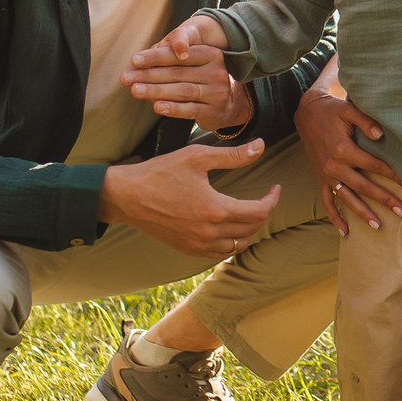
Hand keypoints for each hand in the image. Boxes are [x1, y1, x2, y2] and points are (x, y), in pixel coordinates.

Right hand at [98, 140, 279, 258]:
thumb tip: (261, 147)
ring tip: (250, 212)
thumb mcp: (197, 157)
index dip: (272, 199)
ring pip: (238, 245)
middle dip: (264, 212)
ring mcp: (198, 245)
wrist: (127, 196)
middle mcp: (210, 233)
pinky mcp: (187, 249)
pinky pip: (219, 253)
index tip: (275, 187)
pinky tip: (230, 229)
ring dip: (250, 230)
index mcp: (216, 210)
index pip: (260, 212)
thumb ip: (233, 155)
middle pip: (252, 229)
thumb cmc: (160, 173)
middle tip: (265, 197)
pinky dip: (232, 243)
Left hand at [127, 15, 252, 129]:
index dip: (156, 57)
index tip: (134, 60)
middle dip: (149, 75)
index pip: (180, 55)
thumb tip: (139, 64)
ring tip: (135, 90)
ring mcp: (217, 92)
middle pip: (178, 73)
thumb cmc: (202, 81)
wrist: (230, 105)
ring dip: (156, 91)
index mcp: (211, 55)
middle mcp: (216, 72)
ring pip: (182, 90)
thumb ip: (172, 61)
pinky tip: (156, 106)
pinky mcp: (213, 111)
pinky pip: (189, 109)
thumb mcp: (194, 65)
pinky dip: (172, 108)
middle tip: (126, 77)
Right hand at [294, 87, 401, 233]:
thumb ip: (366, 121)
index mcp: (343, 149)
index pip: (374, 165)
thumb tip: (381, 136)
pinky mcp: (320, 178)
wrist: (307, 113)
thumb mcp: (349, 109)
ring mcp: (326, 175)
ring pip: (346, 198)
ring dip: (362, 213)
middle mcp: (334, 166)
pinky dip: (334, 217)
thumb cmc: (332, 110)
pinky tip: (345, 232)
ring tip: (378, 226)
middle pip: (363, 187)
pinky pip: (326, 201)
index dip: (392, 174)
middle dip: (383, 199)